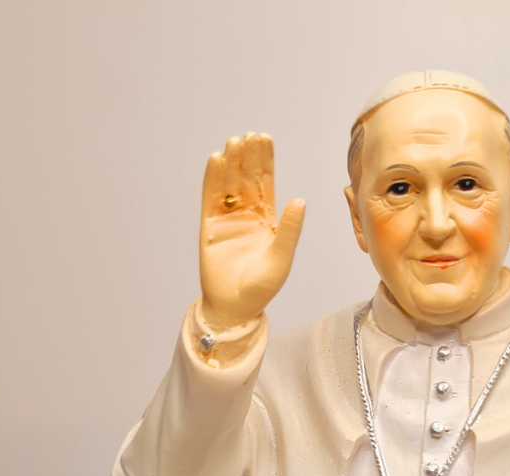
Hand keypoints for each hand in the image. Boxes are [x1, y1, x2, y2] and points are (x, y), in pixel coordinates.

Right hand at [199, 132, 305, 331]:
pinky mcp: (209, 226)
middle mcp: (246, 215)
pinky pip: (210, 197)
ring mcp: (226, 219)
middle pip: (246, 178)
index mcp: (266, 220)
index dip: (265, 162)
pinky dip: (212, 178)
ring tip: (234, 142)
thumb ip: (290, 230)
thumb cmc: (262, 288)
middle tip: (250, 135)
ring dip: (231, 163)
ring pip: (228, 184)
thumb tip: (300, 200)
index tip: (265, 139)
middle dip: (248, 156)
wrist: (234, 307)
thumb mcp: (281, 258)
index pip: (266, 184)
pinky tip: (216, 160)